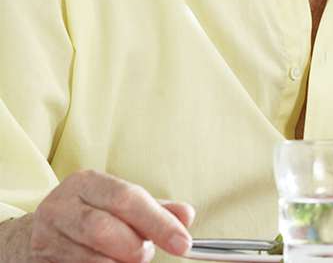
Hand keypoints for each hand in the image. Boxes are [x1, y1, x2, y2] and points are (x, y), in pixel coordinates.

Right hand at [26, 170, 193, 262]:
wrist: (44, 230)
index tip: (183, 243)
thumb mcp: (124, 204)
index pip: (127, 199)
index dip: (158, 223)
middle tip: (146, 254)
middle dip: (134, 247)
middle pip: (103, 228)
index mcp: (87, 183)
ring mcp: (46, 234)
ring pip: (91, 256)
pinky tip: (109, 262)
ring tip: (126, 259)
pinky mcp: (41, 257)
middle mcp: (62, 205)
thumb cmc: (94, 214)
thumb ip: (156, 210)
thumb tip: (186, 216)